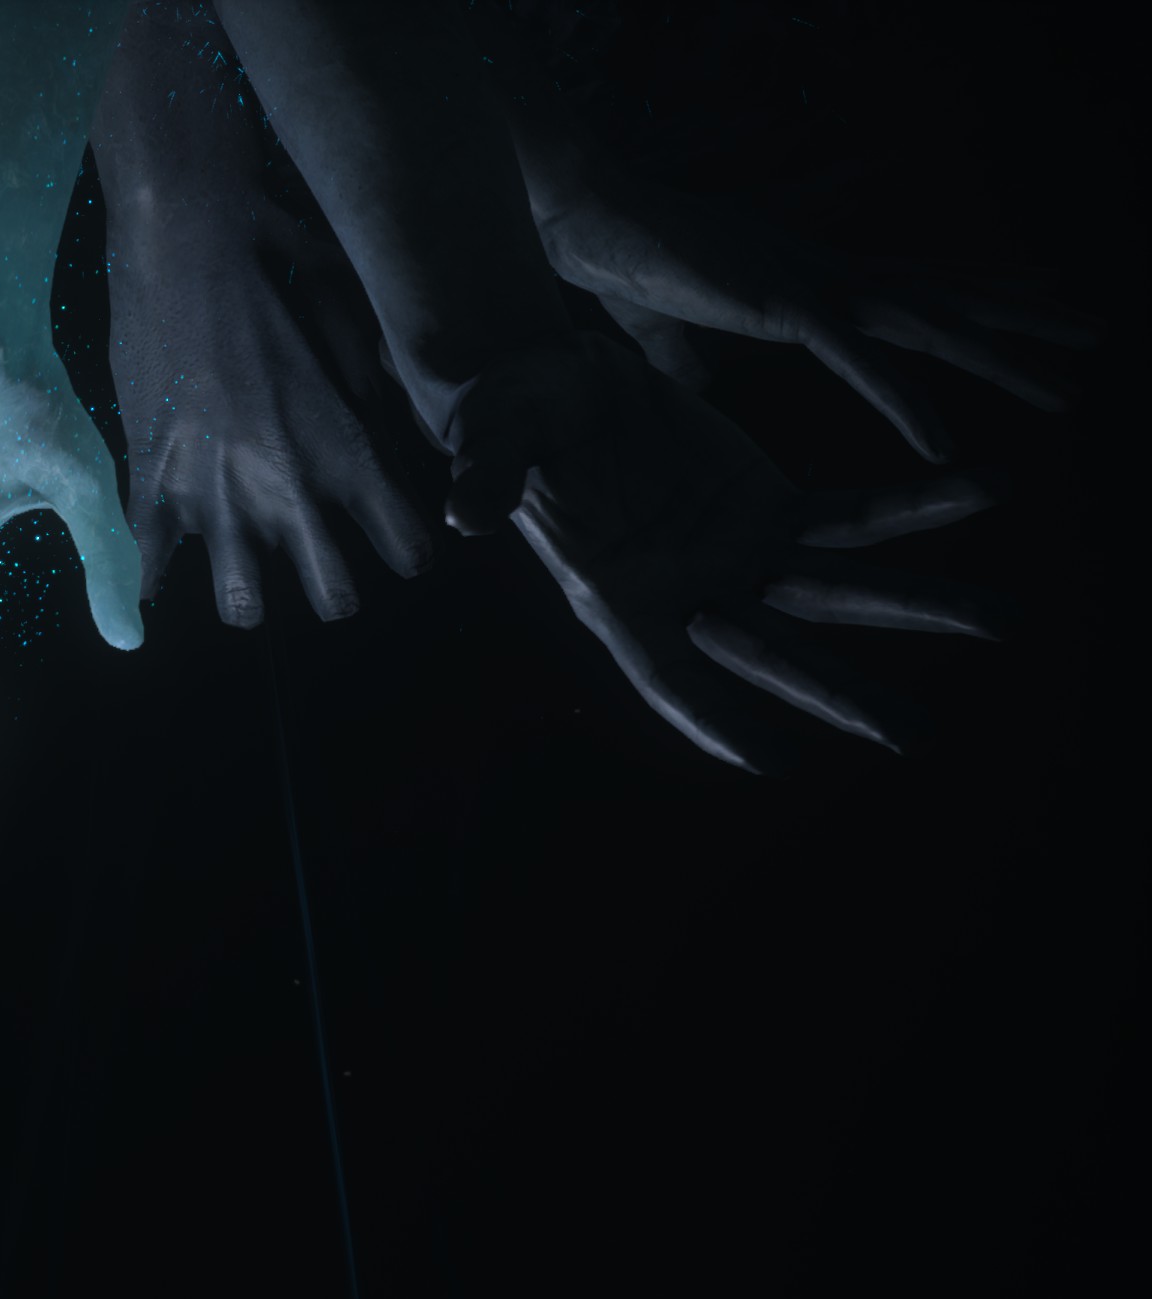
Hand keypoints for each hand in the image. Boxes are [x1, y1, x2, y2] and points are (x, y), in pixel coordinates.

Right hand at [96, 22, 431, 625]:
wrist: (183, 237)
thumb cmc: (276, 264)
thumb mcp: (351, 323)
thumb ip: (367, 392)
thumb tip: (374, 423)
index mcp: (348, 449)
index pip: (407, 547)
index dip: (405, 547)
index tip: (392, 537)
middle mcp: (289, 488)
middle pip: (335, 598)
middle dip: (333, 592)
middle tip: (322, 569)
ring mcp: (215, 493)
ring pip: (243, 603)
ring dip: (248, 592)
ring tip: (244, 575)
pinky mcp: (151, 479)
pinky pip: (154, 562)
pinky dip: (159, 573)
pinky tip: (163, 574)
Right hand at [448, 332, 1010, 772]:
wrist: (547, 376)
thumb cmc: (505, 414)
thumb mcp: (492, 440)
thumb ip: (487, 478)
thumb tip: (462, 513)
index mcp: (618, 594)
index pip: (668, 673)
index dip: (711, 715)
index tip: (767, 759)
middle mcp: (687, 591)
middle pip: (775, 652)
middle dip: (843, 695)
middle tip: (909, 736)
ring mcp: (733, 553)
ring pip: (837, 590)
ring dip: (915, 605)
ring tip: (997, 621)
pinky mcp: (766, 506)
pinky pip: (852, 519)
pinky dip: (913, 510)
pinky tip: (978, 491)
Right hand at [538, 179, 1100, 461]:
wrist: (584, 221)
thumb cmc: (620, 261)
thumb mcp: (667, 326)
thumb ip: (692, 359)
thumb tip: (702, 395)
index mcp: (806, 278)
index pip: (908, 284)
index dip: (971, 291)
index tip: (1027, 301)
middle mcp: (827, 275)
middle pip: (944, 295)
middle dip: (1021, 314)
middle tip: (1092, 332)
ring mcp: (814, 288)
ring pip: (930, 325)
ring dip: (1001, 356)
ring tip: (1068, 386)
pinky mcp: (787, 310)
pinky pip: (863, 366)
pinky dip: (906, 404)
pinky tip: (945, 445)